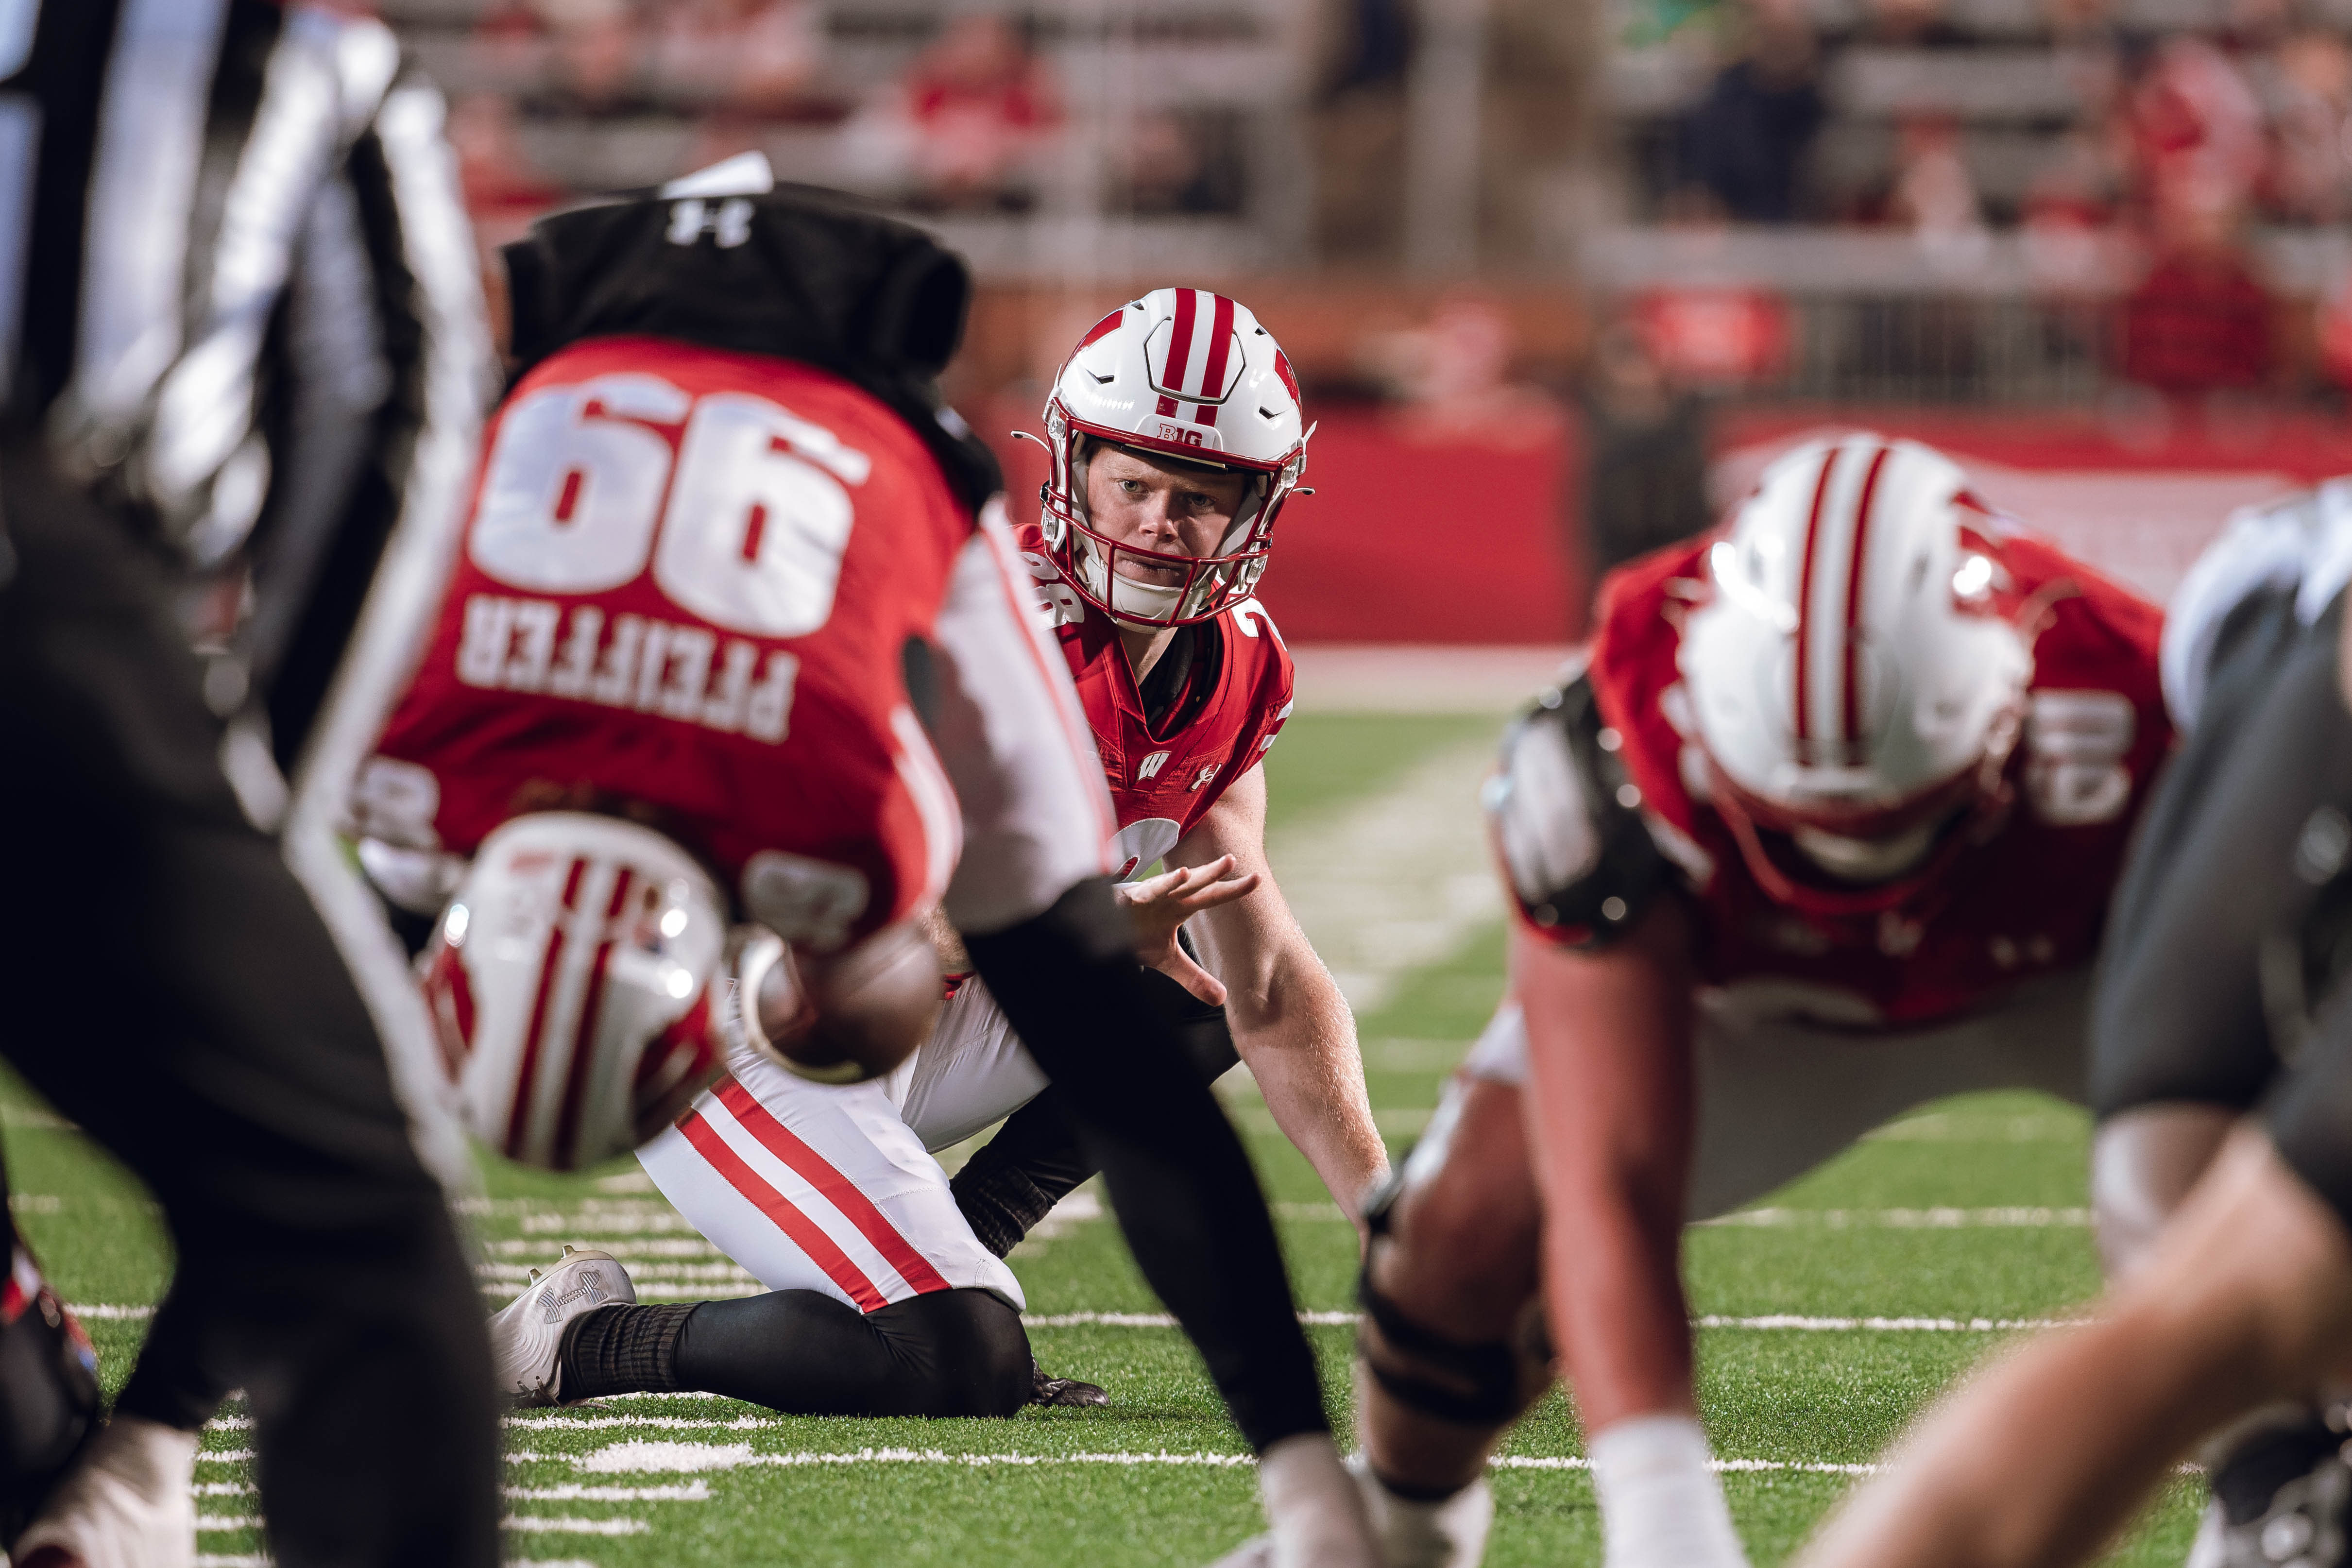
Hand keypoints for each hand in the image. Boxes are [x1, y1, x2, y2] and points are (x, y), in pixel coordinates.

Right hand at [1118, 855, 1258, 1005]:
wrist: (1100, 936)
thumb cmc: (1134, 937)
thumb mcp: (1168, 962)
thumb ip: (1194, 977)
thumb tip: (1222, 999)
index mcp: (1178, 907)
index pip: (1210, 897)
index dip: (1232, 889)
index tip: (1257, 880)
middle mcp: (1164, 898)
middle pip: (1192, 884)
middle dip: (1212, 872)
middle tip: (1233, 861)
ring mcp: (1144, 898)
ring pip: (1164, 885)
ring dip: (1180, 877)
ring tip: (1194, 871)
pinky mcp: (1122, 903)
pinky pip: (1137, 896)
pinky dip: (1149, 891)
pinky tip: (1163, 885)